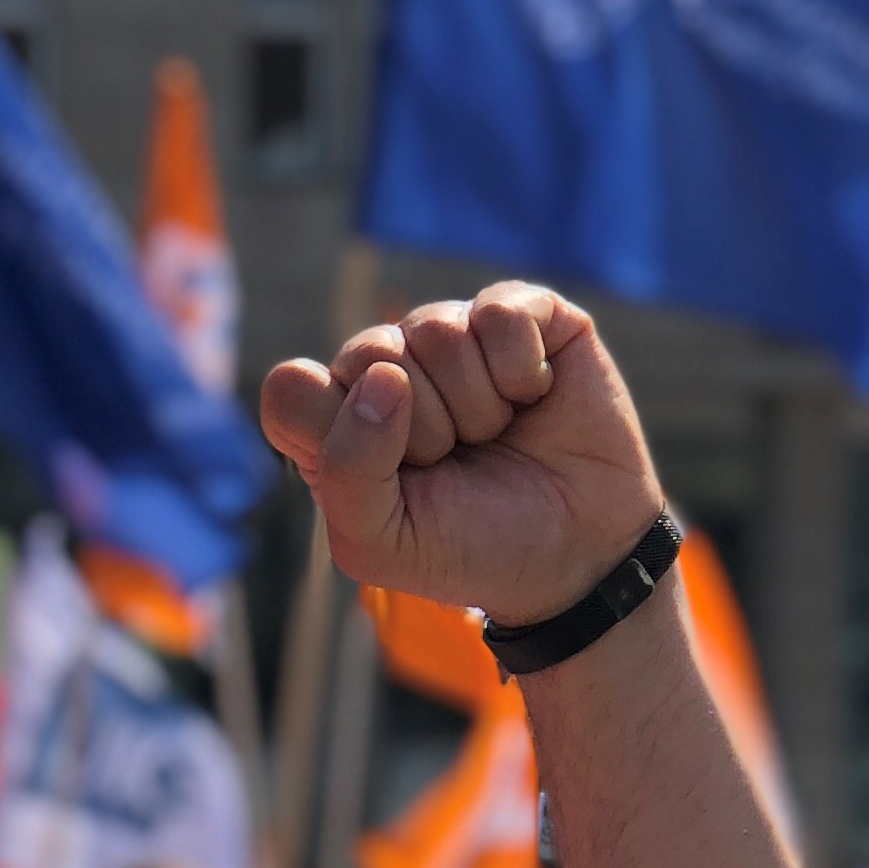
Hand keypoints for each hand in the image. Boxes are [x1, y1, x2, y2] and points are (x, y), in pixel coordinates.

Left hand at [258, 283, 669, 629]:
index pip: (292, 390)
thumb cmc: (470, 548)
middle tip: (456, 462)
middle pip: (367, 353)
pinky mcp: (519, 315)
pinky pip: (500, 313)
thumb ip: (344, 471)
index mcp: (337, 423)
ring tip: (497, 434)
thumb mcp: (381, 544)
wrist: (576, 554)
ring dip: (477, 405)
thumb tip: (385, 374)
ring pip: (435, 330)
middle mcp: (387, 369)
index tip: (389, 478)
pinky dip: (523, 369)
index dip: (338, 431)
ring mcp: (452, 338)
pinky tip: (534, 397)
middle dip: (423, 427)